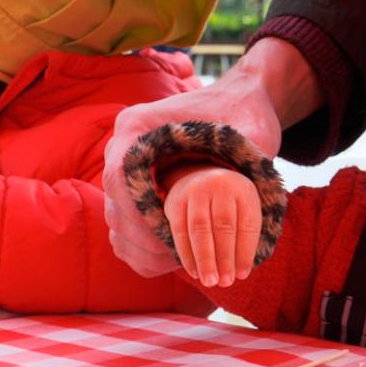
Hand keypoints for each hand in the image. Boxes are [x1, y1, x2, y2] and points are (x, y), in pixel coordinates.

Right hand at [104, 38, 319, 277]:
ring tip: (183, 263)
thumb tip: (240, 200)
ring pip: (118, 224)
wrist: (241, 103)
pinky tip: (177, 259)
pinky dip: (146, 251)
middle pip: (115, 206)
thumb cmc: (245, 116)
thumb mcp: (249, 135)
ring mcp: (124, 170)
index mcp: (138, 125)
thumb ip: (243, 162)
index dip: (141, 215)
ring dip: (145, 250)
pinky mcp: (134, 191)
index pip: (121, 177)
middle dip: (146, 240)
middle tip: (181, 259)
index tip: (173, 237)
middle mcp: (122, 146)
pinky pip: (127, 231)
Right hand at [164, 165, 262, 286]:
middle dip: (224, 257)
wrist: (200, 178)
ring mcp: (196, 191)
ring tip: (209, 281)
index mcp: (243, 190)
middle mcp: (220, 186)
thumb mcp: (243, 212)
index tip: (242, 275)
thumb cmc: (229, 206)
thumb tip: (239, 273)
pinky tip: (194, 271)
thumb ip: (244, 239)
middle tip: (225, 282)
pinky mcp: (175, 201)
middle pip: (223, 226)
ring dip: (204, 259)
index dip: (245, 252)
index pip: (247, 224)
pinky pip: (180, 231)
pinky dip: (186, 254)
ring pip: (199, 228)